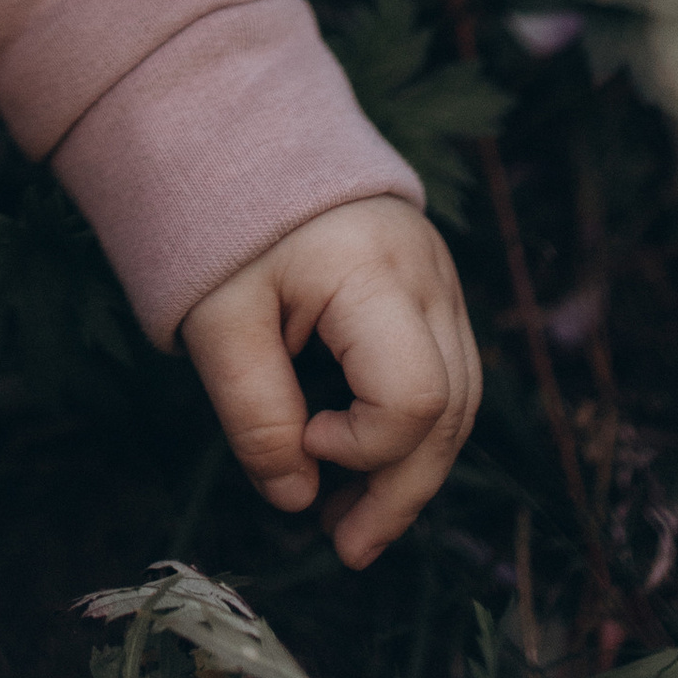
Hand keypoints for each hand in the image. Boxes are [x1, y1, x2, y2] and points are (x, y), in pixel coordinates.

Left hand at [179, 198, 479, 569]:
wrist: (238, 129)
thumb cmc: (221, 221)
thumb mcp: (218, 320)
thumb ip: (256, 413)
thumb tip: (296, 501)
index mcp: (376, 272)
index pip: (413, 397)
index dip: (364, 445)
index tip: (303, 438)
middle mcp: (429, 274)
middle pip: (451, 409)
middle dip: (401, 490)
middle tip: (345, 548)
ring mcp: (440, 277)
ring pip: (458, 399)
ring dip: (411, 467)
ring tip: (354, 524)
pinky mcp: (431, 285)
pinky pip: (444, 372)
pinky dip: (412, 427)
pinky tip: (367, 464)